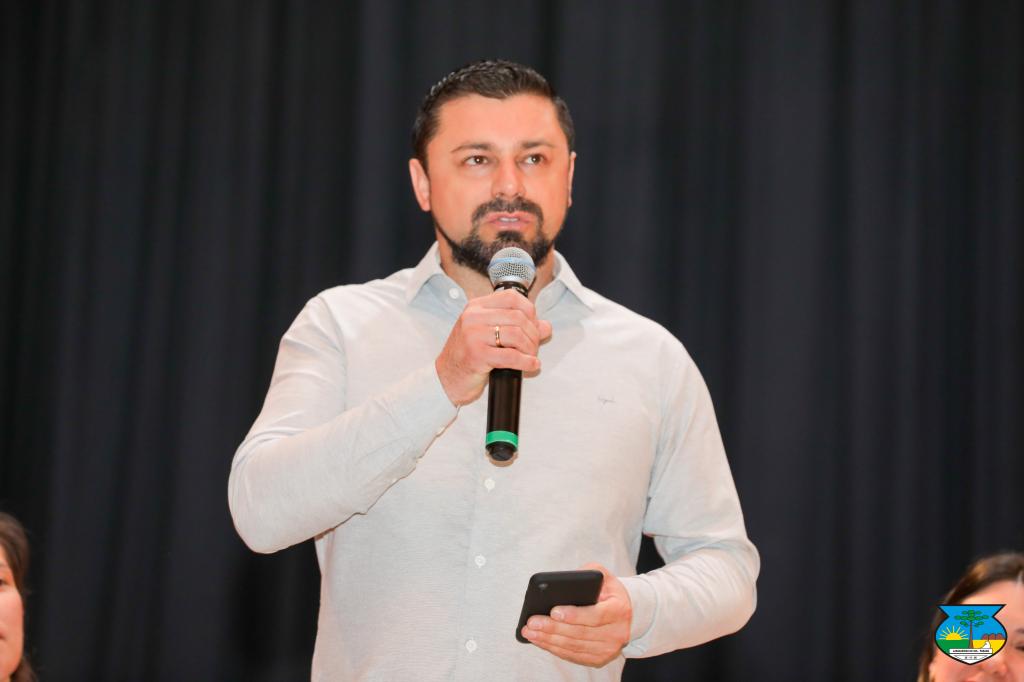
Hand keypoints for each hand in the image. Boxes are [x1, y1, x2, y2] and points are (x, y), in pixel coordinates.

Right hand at [435, 288, 551, 404]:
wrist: (447, 377)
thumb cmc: (468, 355)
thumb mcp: (490, 334)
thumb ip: (517, 327)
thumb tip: (546, 327)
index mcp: (476, 306)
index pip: (512, 297)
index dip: (530, 311)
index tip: (533, 326)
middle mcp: (473, 317)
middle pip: (518, 317)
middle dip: (533, 334)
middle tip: (534, 347)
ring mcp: (473, 335)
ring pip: (516, 335)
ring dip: (530, 348)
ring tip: (531, 356)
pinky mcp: (477, 355)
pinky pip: (511, 356)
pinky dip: (526, 362)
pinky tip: (531, 365)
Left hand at [521, 563, 632, 667]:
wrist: (627, 614)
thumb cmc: (609, 592)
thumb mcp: (604, 576)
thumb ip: (588, 572)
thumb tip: (566, 580)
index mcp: (619, 610)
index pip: (595, 616)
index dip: (574, 615)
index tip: (553, 611)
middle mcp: (616, 633)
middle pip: (579, 633)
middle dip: (552, 628)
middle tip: (531, 622)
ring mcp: (608, 649)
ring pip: (574, 646)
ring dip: (549, 640)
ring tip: (529, 632)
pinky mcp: (599, 658)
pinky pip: (573, 656)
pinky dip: (554, 649)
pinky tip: (540, 641)